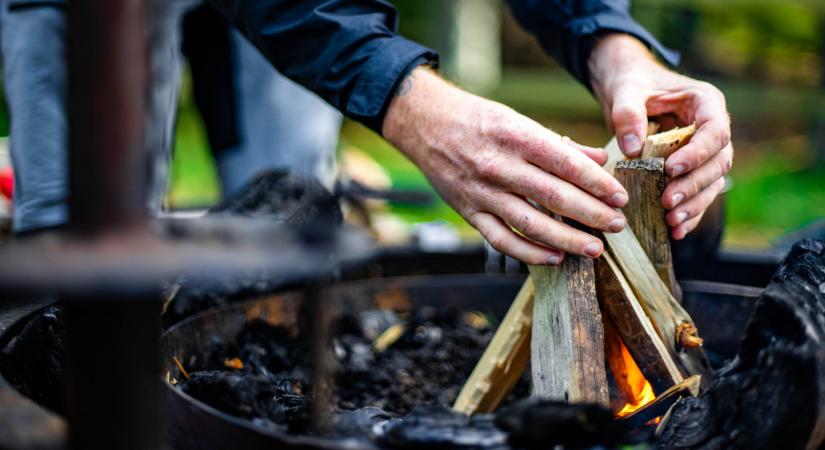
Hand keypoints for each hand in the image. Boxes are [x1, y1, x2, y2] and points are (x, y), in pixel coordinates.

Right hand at [382, 67, 628, 264]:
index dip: (597, 184)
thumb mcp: (518, 120)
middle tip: (618, 225)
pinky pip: (502, 240)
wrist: (426, 125)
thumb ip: (559, 144)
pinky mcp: (469, 212)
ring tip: (594, 248)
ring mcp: (482, 192)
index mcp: (517, 136)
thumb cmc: (478, 120)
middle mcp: (499, 166)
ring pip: (531, 223)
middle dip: (592, 214)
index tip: (620, 197)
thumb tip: (599, 160)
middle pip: (554, 196)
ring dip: (567, 239)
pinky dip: (529, 253)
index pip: (566, 164)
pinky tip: (554, 258)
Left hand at [589, 34, 732, 239]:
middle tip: (668, 202)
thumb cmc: (632, 83)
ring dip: (694, 204)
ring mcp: (705, 150)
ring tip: (671, 221)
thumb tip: (632, 148)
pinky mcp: (692, 168)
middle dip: (694, 185)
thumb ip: (627, 114)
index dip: (697, 153)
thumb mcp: (626, 91)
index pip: (715, 131)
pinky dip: (690, 213)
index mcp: (706, 103)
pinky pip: (699, 194)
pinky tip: (675, 231)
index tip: (671, 170)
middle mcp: (712, 128)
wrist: (629, 88)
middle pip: (718, 162)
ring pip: (712, 182)